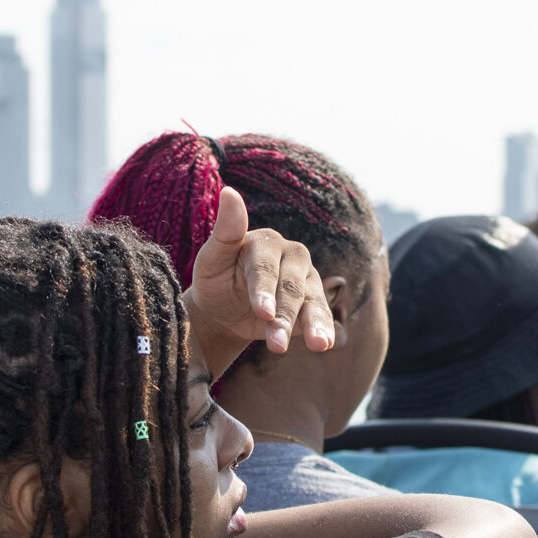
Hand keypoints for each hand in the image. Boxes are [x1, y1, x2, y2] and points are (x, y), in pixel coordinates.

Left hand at [183, 187, 334, 374]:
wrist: (225, 310)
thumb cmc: (215, 280)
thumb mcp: (212, 259)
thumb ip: (225, 231)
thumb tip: (229, 192)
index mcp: (266, 242)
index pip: (266, 268)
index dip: (264, 291)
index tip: (262, 312)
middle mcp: (292, 257)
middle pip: (291, 288)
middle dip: (284, 317)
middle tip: (276, 345)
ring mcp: (306, 279)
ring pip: (311, 301)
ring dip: (313, 325)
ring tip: (318, 345)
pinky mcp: (314, 301)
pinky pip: (320, 315)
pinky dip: (324, 329)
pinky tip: (325, 343)